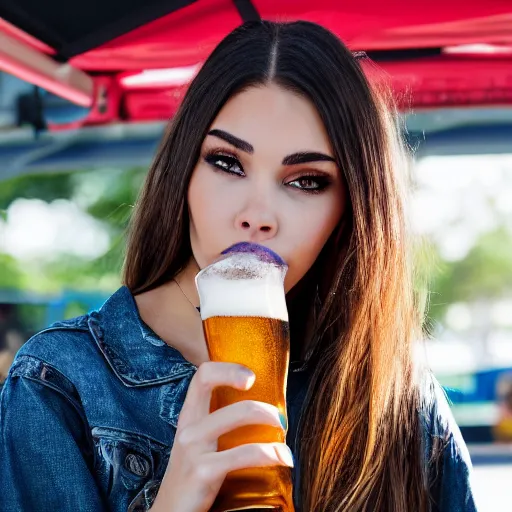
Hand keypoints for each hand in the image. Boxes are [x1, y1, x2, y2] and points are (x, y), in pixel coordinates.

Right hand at [150, 361, 292, 511]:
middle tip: (277, 412)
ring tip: (284, 435)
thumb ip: (219, 425)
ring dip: (270, 417)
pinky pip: (245, 453)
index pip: (202, 374)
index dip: (228, 368)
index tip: (252, 377)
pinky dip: (272, 452)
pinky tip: (283, 459)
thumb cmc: (194, 479)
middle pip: (212, 381)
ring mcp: (192, 447)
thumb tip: (261, 409)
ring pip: (238, 412)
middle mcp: (188, 426)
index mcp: (190, 416)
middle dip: (244, 377)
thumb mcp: (201, 446)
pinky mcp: (202, 471)